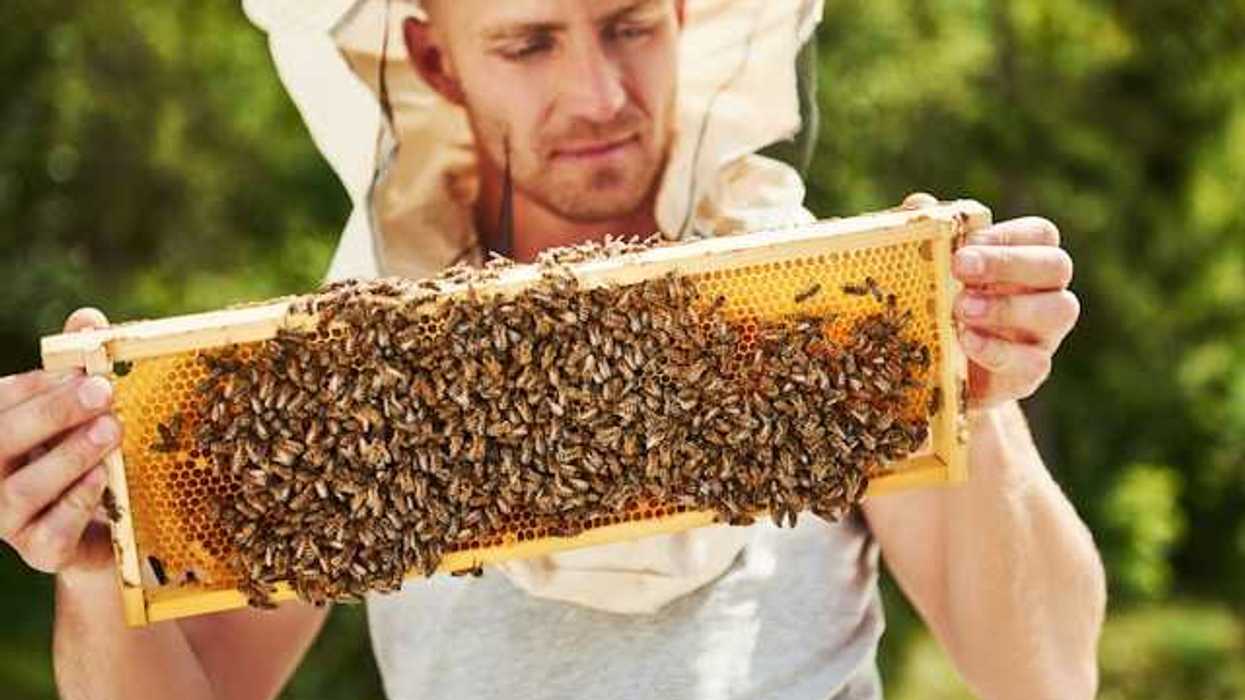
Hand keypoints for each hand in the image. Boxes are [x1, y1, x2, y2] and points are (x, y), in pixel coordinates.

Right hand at [1, 308, 119, 575]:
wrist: (110, 528)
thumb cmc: (86, 452)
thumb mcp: (83, 408)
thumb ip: (79, 365)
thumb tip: (87, 319)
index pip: (0, 403)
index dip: (38, 385)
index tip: (82, 369)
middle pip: (0, 441)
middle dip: (52, 414)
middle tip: (102, 393)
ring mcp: (8, 519)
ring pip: (22, 490)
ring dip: (69, 457)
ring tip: (112, 431)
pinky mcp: (40, 552)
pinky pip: (50, 533)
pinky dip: (74, 505)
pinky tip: (102, 480)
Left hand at [903, 193, 1080, 408]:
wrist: (935, 374)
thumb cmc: (938, 309)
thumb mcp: (927, 273)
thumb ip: (927, 238)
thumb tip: (919, 205)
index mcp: (1027, 262)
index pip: (1041, 235)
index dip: (1008, 234)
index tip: (967, 241)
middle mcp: (1046, 294)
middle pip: (1057, 266)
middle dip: (1009, 262)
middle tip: (961, 266)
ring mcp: (1044, 336)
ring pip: (1058, 311)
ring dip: (1008, 306)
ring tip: (962, 307)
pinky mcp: (1029, 374)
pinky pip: (1031, 363)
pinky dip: (997, 350)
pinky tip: (965, 340)